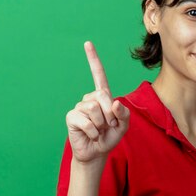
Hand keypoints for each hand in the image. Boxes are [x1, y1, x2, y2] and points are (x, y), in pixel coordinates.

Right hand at [65, 41, 129, 162]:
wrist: (97, 153)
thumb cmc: (109, 137)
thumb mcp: (123, 126)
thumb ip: (124, 114)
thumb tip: (115, 103)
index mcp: (102, 97)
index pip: (98, 75)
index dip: (93, 59)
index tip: (87, 43)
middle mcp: (89, 98)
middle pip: (102, 95)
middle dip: (110, 113)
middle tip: (109, 125)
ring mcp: (79, 107)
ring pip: (95, 110)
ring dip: (102, 125)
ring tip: (99, 131)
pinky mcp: (71, 117)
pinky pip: (86, 121)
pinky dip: (93, 132)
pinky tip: (90, 135)